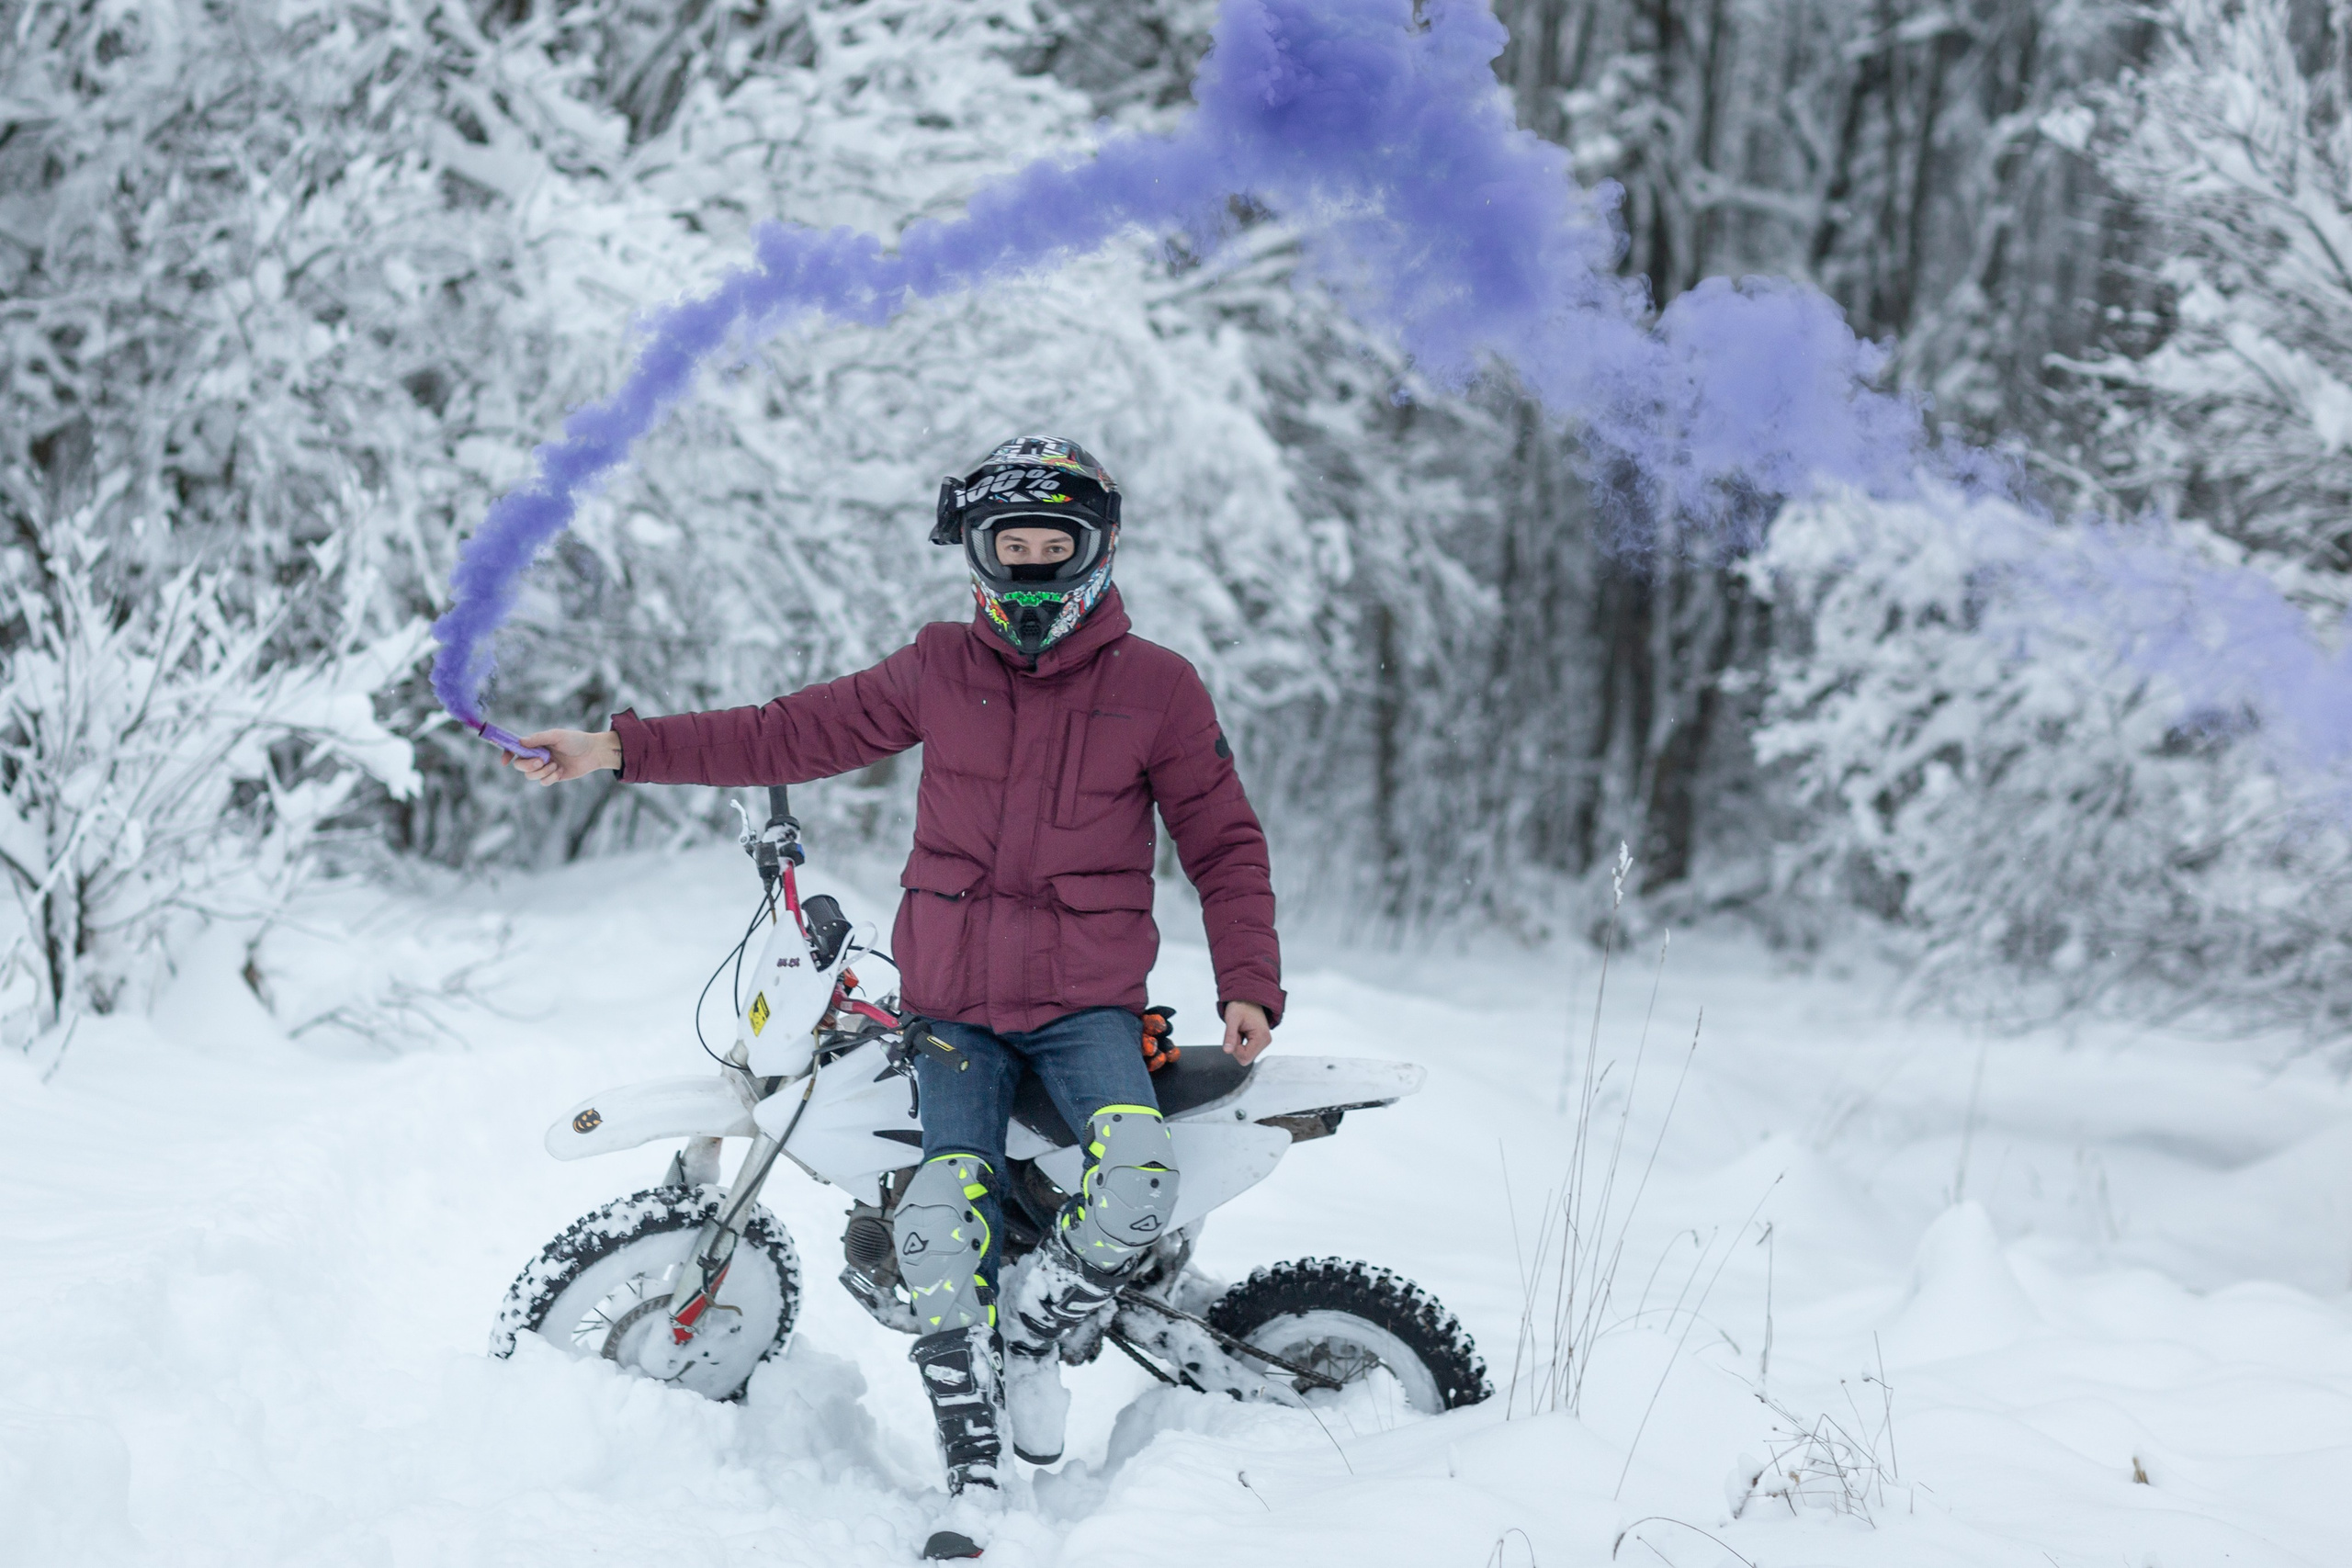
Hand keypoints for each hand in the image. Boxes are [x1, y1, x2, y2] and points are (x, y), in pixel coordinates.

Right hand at [506, 728, 620, 785]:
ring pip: (530, 776)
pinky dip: (551, 778)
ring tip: (555, 765)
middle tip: (541, 761)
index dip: (507, 754)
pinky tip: (561, 771)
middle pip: (520, 765)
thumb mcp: (557, 736)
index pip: (515, 749)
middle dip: (527, 765)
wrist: (593, 752)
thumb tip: (520, 742)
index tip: (504, 761)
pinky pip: (544, 782)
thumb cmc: (576, 740)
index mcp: (536, 744)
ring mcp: (545, 767)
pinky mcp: (553, 776)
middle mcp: (538, 756)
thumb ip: (538, 739)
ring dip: (541, 772)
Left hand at [1221, 1000, 1272, 1063]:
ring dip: (1238, 1044)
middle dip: (1236, 1047)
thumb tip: (1227, 1051)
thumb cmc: (1241, 1005)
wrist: (1248, 997)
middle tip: (1237, 1031)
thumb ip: (1230, 1036)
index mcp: (1262, 1037)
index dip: (1234, 1049)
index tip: (1234, 1034)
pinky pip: (1247, 1050)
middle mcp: (1266, 1041)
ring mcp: (1264, 1042)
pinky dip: (1241, 1043)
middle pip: (1245, 1058)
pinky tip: (1243, 1032)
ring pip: (1245, 1054)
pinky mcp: (1260, 1041)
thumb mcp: (1232, 1019)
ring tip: (1240, 1030)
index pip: (1245, 1057)